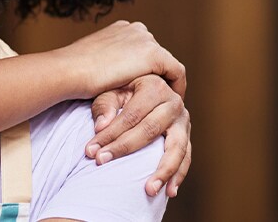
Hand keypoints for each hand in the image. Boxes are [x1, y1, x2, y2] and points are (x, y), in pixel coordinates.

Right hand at [60, 21, 183, 95]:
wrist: (70, 70)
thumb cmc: (74, 72)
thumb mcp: (93, 63)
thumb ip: (107, 64)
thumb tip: (107, 76)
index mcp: (121, 29)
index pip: (142, 49)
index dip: (146, 70)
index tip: (145, 89)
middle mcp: (136, 29)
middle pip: (155, 55)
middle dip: (157, 76)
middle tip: (158, 100)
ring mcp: (146, 40)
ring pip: (166, 64)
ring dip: (165, 83)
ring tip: (164, 104)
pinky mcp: (154, 54)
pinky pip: (176, 72)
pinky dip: (177, 87)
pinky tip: (171, 103)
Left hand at [87, 74, 190, 196]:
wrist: (142, 90)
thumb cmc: (122, 91)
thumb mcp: (110, 90)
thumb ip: (105, 105)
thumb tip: (101, 126)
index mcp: (155, 86)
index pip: (131, 115)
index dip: (111, 134)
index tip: (91, 151)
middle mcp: (174, 102)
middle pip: (150, 130)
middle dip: (124, 149)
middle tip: (102, 163)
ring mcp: (183, 120)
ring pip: (176, 147)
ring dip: (163, 171)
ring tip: (149, 190)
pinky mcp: (186, 136)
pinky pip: (186, 157)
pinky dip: (179, 175)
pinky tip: (169, 192)